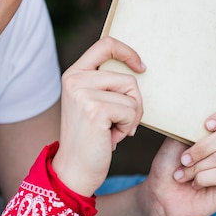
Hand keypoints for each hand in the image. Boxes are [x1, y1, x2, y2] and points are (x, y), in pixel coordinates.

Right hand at [52, 37, 145, 196]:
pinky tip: (111, 138)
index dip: (127, 52)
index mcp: (74, 74)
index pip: (105, 45)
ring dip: (131, 116)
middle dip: (134, 102)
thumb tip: (138, 67)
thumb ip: (105, 83)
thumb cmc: (90, 139)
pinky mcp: (95, 109)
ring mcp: (83, 92)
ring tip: (113, 130)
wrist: (74, 170)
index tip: (141, 67)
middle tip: (121, 123)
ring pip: (132, 94)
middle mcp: (75, 79)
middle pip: (127, 77)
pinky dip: (127, 127)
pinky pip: (131, 110)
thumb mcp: (91, 103)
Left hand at [140, 99, 215, 215]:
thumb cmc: (169, 163)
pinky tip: (194, 184)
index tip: (207, 124)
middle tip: (184, 159)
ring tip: (184, 174)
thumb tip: (200, 110)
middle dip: (200, 149)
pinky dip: (202, 179)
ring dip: (195, 167)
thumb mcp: (177, 136)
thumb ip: (193, 123)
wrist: (162, 192)